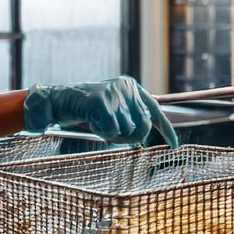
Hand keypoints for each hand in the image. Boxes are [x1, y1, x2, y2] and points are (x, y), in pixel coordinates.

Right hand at [23, 76, 178, 147]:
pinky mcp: (102, 102)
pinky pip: (111, 131)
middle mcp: (126, 87)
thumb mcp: (113, 108)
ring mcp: (114, 94)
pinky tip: (92, 122)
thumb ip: (130, 116)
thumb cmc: (86, 108)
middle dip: (131, 137)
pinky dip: (102, 133)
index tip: (174, 146)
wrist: (58, 100)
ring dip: (112, 134)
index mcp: (131, 87)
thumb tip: (143, 135)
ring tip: (98, 123)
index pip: (155, 111)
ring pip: (126, 130)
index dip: (166, 130)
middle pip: (143, 126)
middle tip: (113, 133)